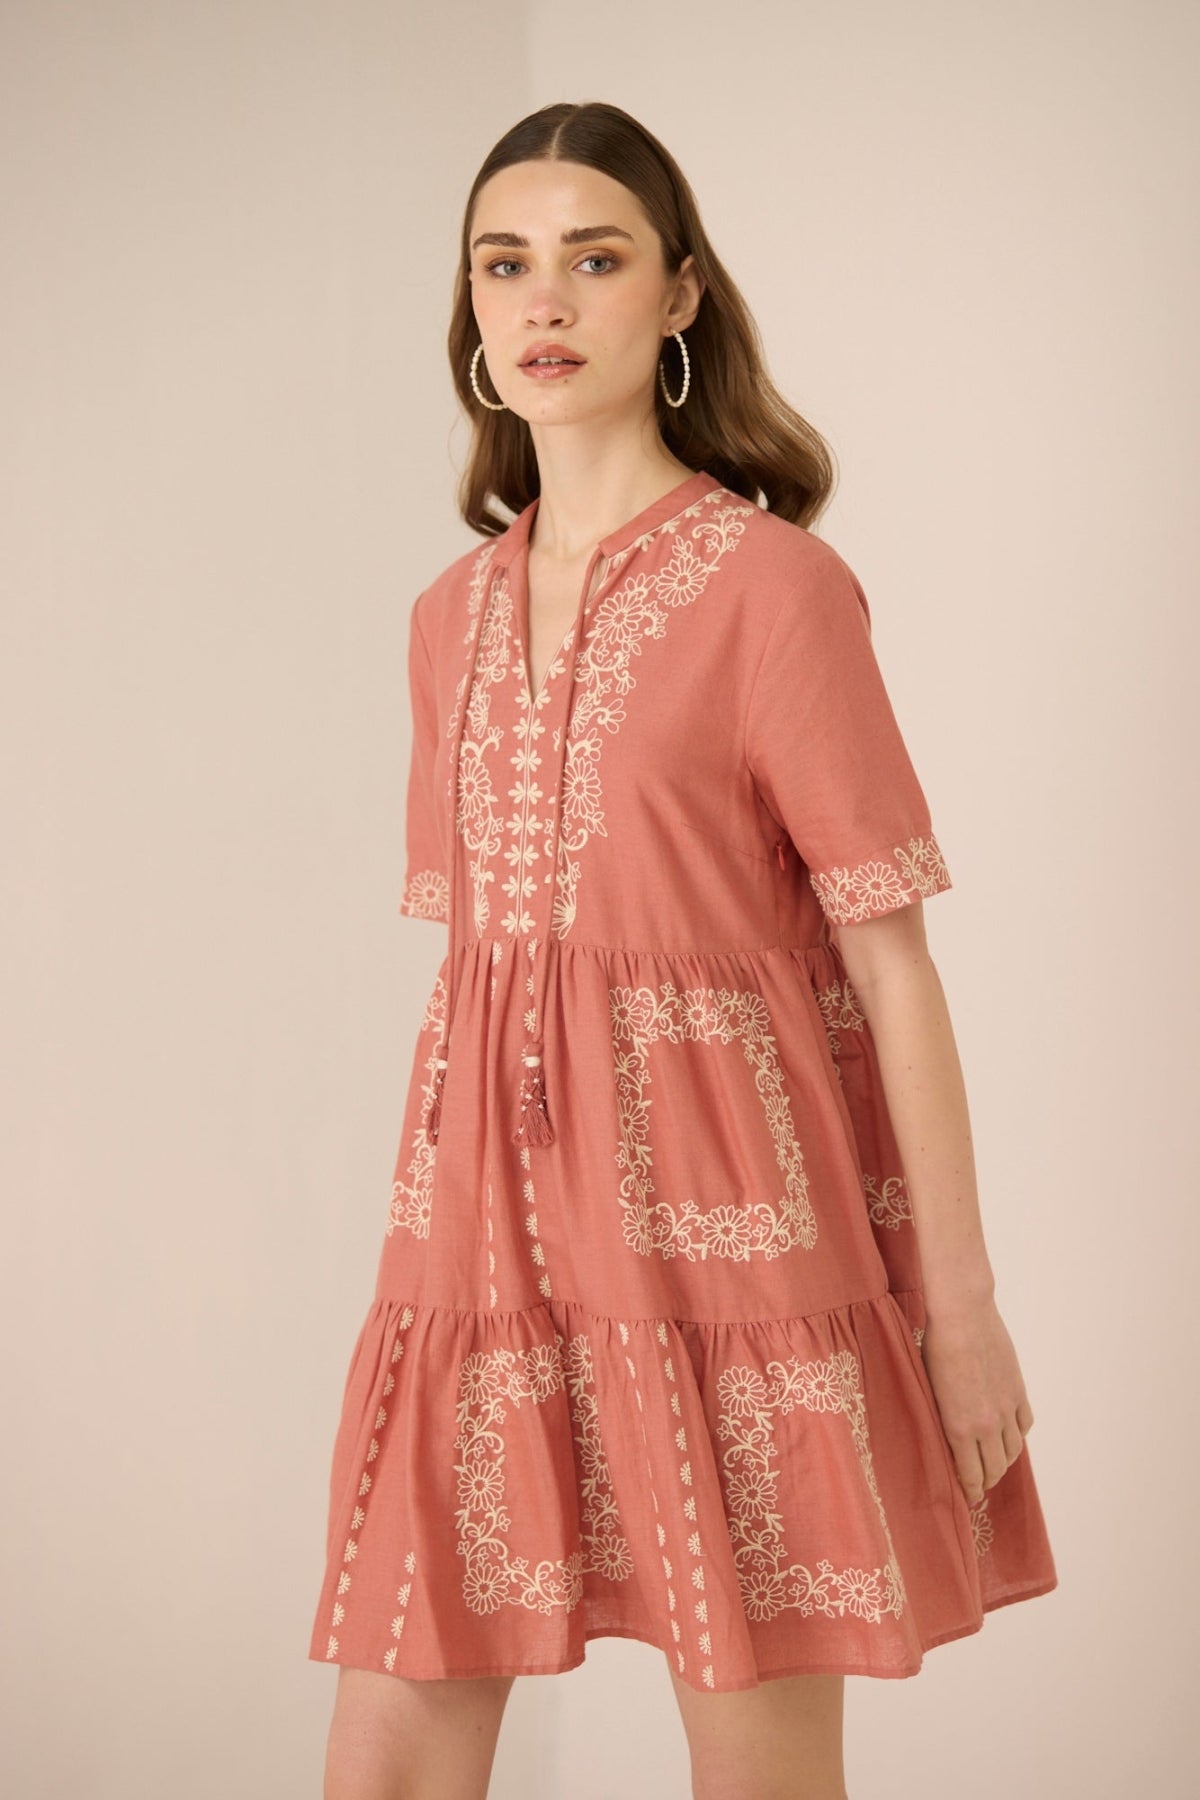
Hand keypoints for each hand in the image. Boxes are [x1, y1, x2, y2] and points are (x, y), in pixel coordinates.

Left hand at [919, 1295, 1034, 1507]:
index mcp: (960, 1428)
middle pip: (995, 1469)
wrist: (961, 1314)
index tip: (969, 1499)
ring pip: (1012, 1451)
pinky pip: (1024, 1426)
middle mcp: (987, 1424)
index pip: (971, 1476)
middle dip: (986, 1482)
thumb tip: (945, 1440)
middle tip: (979, 1486)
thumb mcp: (928, 1390)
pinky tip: (1008, 1435)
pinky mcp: (1018, 1391)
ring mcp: (1006, 1408)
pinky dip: (1017, 1435)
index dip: (971, 1492)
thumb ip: (941, 1419)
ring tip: (993, 1464)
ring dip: (1003, 1462)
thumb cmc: (933, 1347)